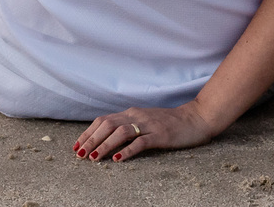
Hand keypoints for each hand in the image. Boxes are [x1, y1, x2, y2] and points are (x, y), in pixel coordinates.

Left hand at [73, 102, 215, 162]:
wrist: (197, 118)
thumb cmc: (171, 122)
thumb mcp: (146, 121)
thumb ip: (129, 125)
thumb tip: (108, 137)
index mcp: (132, 113)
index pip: (104, 120)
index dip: (88, 133)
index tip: (76, 146)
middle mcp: (138, 116)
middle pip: (108, 125)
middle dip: (91, 140)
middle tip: (79, 155)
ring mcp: (150, 125)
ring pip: (121, 132)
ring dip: (105, 145)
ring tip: (94, 158)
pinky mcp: (161, 135)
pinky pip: (142, 142)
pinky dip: (128, 150)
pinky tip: (119, 159)